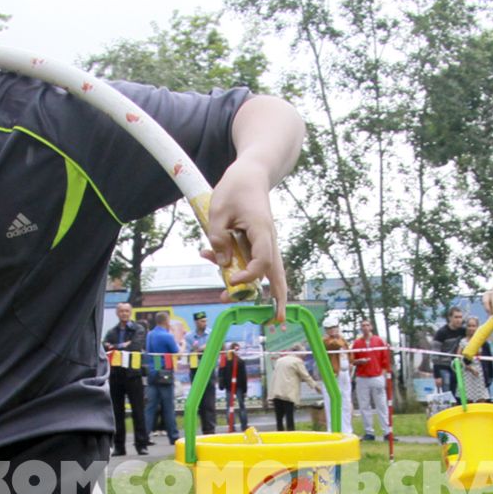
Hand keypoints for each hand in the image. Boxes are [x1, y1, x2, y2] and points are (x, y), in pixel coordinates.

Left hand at [201, 161, 286, 311]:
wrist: (252, 173)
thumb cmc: (235, 187)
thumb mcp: (218, 211)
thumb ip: (219, 238)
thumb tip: (223, 265)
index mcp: (261, 230)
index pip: (261, 262)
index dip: (247, 277)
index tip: (230, 280)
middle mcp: (269, 239)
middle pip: (277, 273)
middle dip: (278, 298)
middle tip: (277, 321)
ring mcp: (266, 241)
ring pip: (268, 271)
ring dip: (254, 287)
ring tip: (238, 303)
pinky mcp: (259, 241)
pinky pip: (254, 261)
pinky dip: (241, 269)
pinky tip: (214, 264)